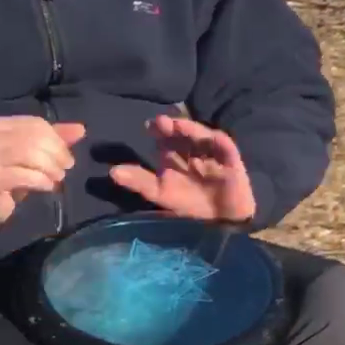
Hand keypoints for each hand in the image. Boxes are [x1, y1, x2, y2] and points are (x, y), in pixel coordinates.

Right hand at [0, 114, 84, 230]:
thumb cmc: (9, 174)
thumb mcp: (32, 153)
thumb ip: (55, 139)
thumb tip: (80, 129)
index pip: (36, 124)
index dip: (57, 139)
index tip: (66, 155)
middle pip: (35, 138)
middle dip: (58, 154)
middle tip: (64, 169)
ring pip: (31, 155)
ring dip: (51, 168)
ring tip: (56, 178)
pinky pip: (25, 176)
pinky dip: (42, 181)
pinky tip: (46, 186)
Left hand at [104, 112, 258, 223]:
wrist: (219, 222)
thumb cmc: (188, 205)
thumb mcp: (160, 193)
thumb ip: (139, 181)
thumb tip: (112, 171)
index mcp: (175, 156)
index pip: (166, 137)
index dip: (158, 130)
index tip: (148, 126)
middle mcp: (193, 151)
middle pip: (183, 133)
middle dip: (173, 126)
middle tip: (162, 122)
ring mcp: (213, 155)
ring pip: (203, 137)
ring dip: (193, 130)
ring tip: (180, 126)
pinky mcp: (232, 163)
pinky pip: (227, 149)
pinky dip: (221, 143)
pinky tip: (213, 138)